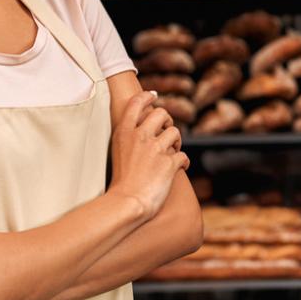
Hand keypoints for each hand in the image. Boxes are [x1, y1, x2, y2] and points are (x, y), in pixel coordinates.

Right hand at [108, 91, 189, 221]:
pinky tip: (180, 168)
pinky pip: (183, 156)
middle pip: (161, 113)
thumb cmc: (120, 182)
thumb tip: (144, 130)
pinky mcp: (169, 163)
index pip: (137, 103)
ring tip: (172, 153)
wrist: (126, 203)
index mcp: (124, 132)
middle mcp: (140, 136)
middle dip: (167, 121)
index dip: (147, 96)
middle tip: (166, 133)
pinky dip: (183, 162)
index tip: (153, 96)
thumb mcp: (117, 152)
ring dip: (176, 143)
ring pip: (175, 133)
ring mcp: (155, 149)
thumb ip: (129, 138)